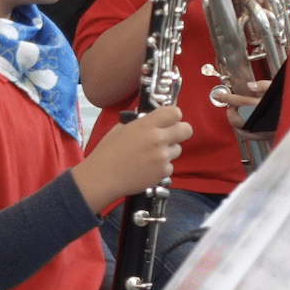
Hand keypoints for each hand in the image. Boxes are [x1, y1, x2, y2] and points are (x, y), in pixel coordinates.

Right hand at [71, 104, 190, 211]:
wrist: (103, 177)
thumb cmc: (107, 153)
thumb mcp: (120, 129)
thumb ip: (139, 122)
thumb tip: (150, 120)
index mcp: (146, 125)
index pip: (175, 112)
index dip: (173, 116)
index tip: (169, 119)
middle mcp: (158, 139)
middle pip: (186, 130)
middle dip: (180, 131)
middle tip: (171, 135)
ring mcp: (162, 157)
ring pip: (178, 149)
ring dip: (168, 150)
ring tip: (151, 155)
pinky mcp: (163, 172)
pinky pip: (170, 166)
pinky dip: (161, 167)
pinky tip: (147, 167)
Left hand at [219, 79, 270, 135]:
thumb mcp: (278, 89)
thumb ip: (263, 86)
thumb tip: (250, 86)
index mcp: (261, 107)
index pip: (240, 102)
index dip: (227, 98)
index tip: (218, 95)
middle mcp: (259, 121)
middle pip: (235, 119)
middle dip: (231, 111)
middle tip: (233, 104)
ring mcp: (261, 131)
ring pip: (239, 128)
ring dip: (236, 119)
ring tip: (240, 111)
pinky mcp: (264, 137)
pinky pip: (246, 134)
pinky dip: (242, 128)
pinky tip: (245, 121)